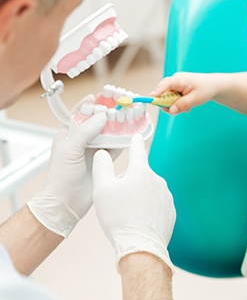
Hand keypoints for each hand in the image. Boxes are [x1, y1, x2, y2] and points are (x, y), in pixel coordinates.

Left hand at [28, 96, 121, 237]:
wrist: (66, 203)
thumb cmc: (61, 176)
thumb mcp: (70, 149)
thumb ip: (86, 131)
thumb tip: (101, 116)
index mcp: (69, 134)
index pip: (80, 113)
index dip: (90, 104)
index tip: (101, 97)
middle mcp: (82, 140)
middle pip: (97, 122)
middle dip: (108, 113)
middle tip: (120, 105)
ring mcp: (94, 150)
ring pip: (108, 133)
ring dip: (118, 125)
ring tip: (129, 116)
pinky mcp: (104, 160)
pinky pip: (116, 146)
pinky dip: (124, 140)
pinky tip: (131, 133)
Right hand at [92, 134, 175, 272]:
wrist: (141, 247)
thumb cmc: (119, 218)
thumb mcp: (102, 189)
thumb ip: (102, 166)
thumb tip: (103, 154)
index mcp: (141, 171)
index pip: (137, 150)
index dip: (135, 142)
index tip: (136, 136)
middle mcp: (157, 180)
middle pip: (140, 174)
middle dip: (130, 182)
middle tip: (118, 200)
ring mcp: (166, 196)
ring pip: (148, 190)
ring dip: (139, 196)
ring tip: (128, 214)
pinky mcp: (170, 210)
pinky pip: (156, 204)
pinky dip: (148, 208)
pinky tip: (140, 220)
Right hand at [150, 72, 216, 114]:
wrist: (213, 85)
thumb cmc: (205, 89)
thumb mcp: (195, 99)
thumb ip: (182, 105)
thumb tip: (170, 110)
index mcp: (179, 79)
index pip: (165, 84)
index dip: (157, 92)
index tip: (151, 98)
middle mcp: (175, 80)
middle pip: (164, 93)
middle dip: (169, 104)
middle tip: (178, 110)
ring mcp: (175, 84)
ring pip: (168, 98)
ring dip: (175, 105)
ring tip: (187, 106)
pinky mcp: (177, 88)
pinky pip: (172, 98)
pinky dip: (178, 103)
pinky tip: (187, 104)